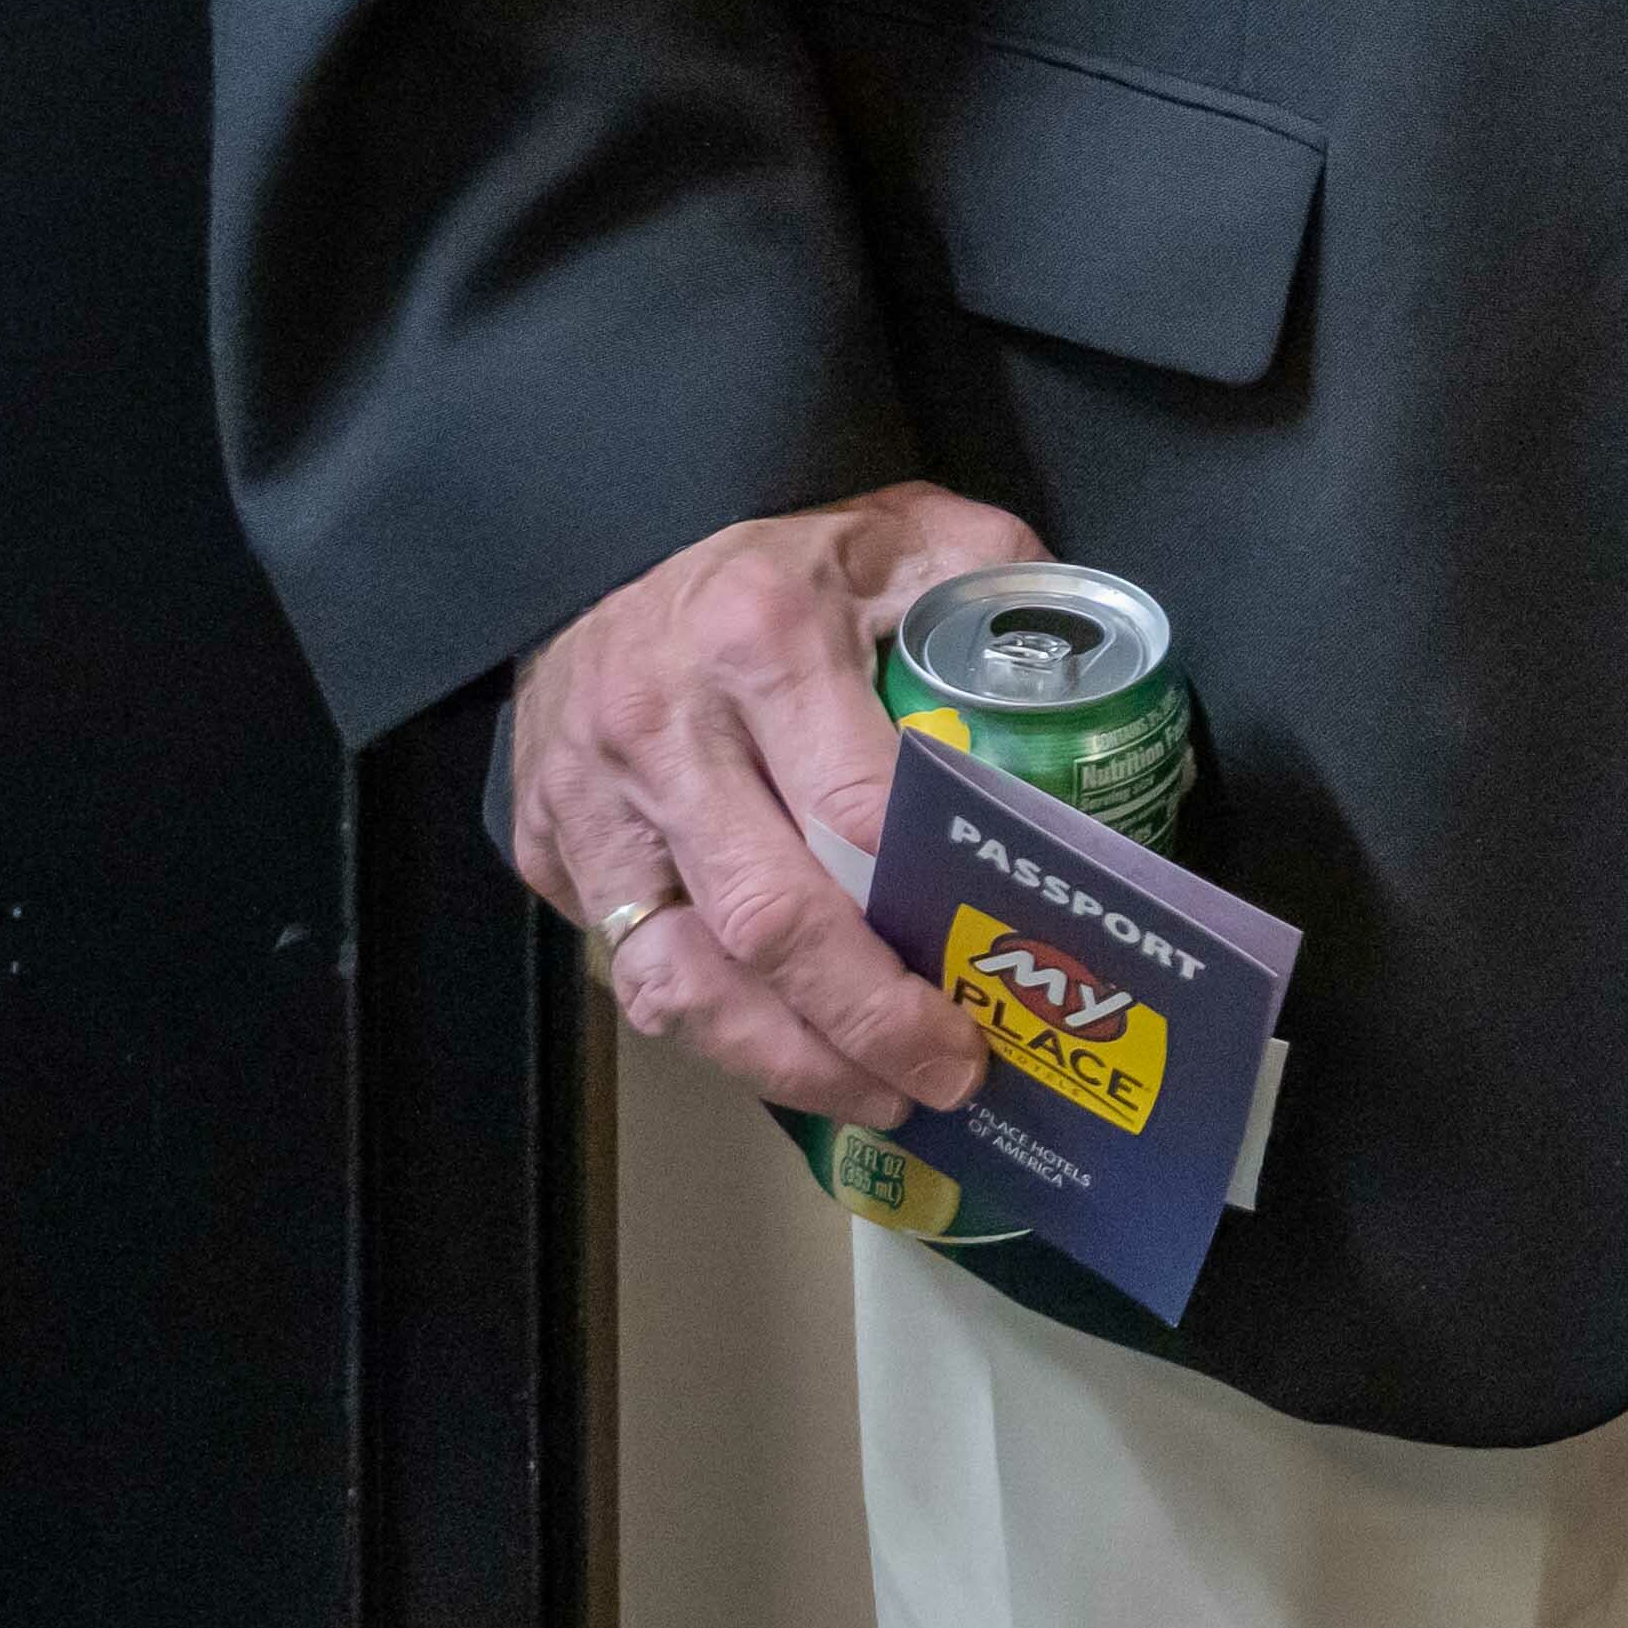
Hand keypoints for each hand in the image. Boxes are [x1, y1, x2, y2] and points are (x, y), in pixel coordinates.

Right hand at [506, 481, 1037, 1120]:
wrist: (595, 546)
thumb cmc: (771, 558)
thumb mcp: (895, 530)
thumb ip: (990, 583)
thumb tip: (1075, 679)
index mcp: (764, 639)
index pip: (853, 796)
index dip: (919, 897)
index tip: (986, 966)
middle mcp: (668, 729)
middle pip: (769, 916)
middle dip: (865, 1018)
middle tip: (947, 1073)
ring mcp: (596, 802)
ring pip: (680, 976)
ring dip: (784, 1061)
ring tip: (874, 1098)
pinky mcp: (552, 852)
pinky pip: (632, 971)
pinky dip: (715, 1030)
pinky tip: (792, 1055)